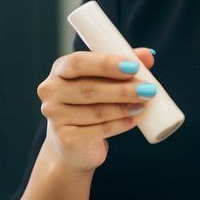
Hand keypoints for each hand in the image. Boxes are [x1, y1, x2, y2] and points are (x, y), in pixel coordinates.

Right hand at [36, 49, 156, 172]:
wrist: (71, 145)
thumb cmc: (88, 104)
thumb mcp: (102, 81)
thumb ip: (122, 66)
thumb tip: (148, 55)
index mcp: (59, 70)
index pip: (78, 62)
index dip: (106, 63)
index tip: (133, 67)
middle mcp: (51, 91)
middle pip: (89, 88)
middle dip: (123, 89)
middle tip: (149, 89)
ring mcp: (55, 117)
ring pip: (96, 111)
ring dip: (124, 107)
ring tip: (144, 104)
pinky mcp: (67, 139)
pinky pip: (99, 130)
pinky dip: (120, 125)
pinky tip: (134, 120)